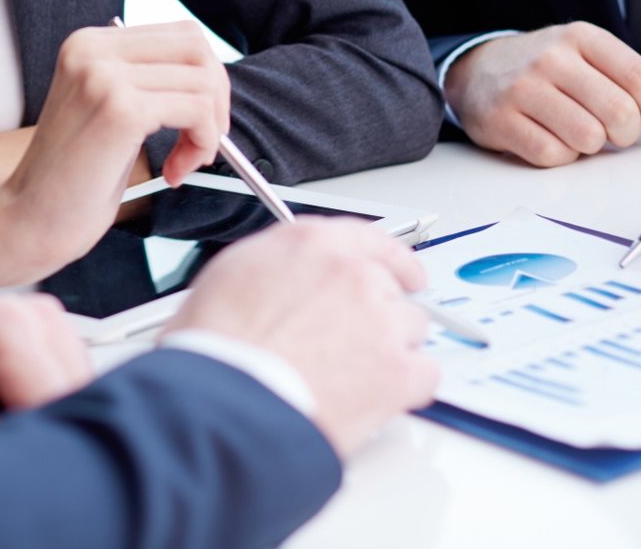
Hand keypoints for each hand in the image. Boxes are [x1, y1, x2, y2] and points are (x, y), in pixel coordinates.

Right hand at [0, 22, 227, 277]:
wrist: (28, 220)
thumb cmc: (72, 178)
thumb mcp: (108, 110)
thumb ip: (145, 80)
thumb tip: (211, 74)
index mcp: (88, 44)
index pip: (181, 35)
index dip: (207, 79)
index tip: (198, 123)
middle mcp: (92, 49)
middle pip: (197, 48)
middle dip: (216, 98)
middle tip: (202, 143)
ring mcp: (104, 76)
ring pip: (203, 81)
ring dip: (209, 129)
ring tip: (183, 163)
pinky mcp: (120, 110)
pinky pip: (197, 111)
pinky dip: (201, 144)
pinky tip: (173, 174)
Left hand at [0, 293, 90, 456]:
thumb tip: (29, 467)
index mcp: (4, 329)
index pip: (55, 403)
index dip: (34, 443)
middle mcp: (39, 318)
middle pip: (78, 399)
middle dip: (41, 432)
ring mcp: (52, 326)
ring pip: (80, 398)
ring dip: (44, 422)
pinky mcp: (56, 341)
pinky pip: (71, 391)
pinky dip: (44, 412)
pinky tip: (5, 411)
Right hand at [164, 219, 439, 456]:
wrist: (228, 402)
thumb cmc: (217, 350)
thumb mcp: (231, 277)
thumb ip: (277, 268)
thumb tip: (284, 281)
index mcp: (312, 244)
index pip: (369, 238)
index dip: (391, 259)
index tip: (404, 272)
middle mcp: (353, 274)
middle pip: (390, 289)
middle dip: (375, 315)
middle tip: (348, 343)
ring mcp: (381, 322)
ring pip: (411, 330)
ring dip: (390, 350)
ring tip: (352, 376)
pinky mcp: (398, 371)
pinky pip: (424, 374)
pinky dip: (406, 388)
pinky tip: (375, 398)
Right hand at [444, 23, 640, 166]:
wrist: (477, 70)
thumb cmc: (548, 68)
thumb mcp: (595, 60)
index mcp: (581, 38)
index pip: (639, 77)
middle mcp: (550, 58)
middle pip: (618, 112)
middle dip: (627, 133)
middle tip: (617, 132)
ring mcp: (522, 89)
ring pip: (587, 137)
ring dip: (592, 146)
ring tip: (581, 132)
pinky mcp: (500, 120)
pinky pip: (552, 154)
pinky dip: (561, 156)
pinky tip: (553, 139)